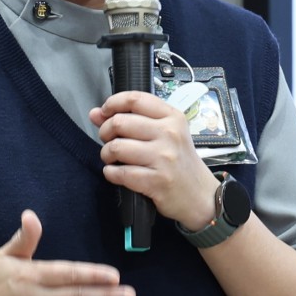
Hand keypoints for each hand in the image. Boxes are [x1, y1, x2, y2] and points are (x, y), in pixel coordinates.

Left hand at [89, 91, 220, 226]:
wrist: (200, 196)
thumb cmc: (180, 163)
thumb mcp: (165, 135)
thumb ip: (132, 120)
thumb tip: (95, 113)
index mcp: (172, 117)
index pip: (135, 99)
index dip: (112, 103)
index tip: (105, 112)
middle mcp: (169, 134)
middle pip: (120, 122)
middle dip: (105, 132)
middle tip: (109, 141)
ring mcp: (164, 158)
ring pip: (116, 148)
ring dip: (106, 154)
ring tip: (112, 159)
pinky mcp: (156, 181)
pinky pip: (120, 173)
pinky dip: (111, 173)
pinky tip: (116, 173)